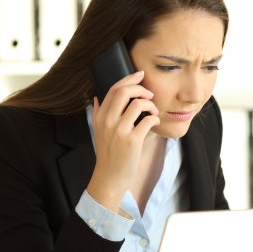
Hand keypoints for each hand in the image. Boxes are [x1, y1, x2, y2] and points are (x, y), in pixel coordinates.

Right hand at [87, 70, 159, 211]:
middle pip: (124, 91)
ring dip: (150, 104)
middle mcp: (108, 121)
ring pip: (138, 104)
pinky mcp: (132, 141)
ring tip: (153, 112)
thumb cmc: (108, 154)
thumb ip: (98, 114)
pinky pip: (148, 120)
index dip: (129, 79)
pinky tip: (155, 122)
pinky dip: (155, 118)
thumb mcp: (98, 132)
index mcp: (100, 116)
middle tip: (149, 94)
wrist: (110, 177)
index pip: (113, 89)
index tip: (140, 74)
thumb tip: (97, 98)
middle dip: (140, 88)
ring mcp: (119, 131)